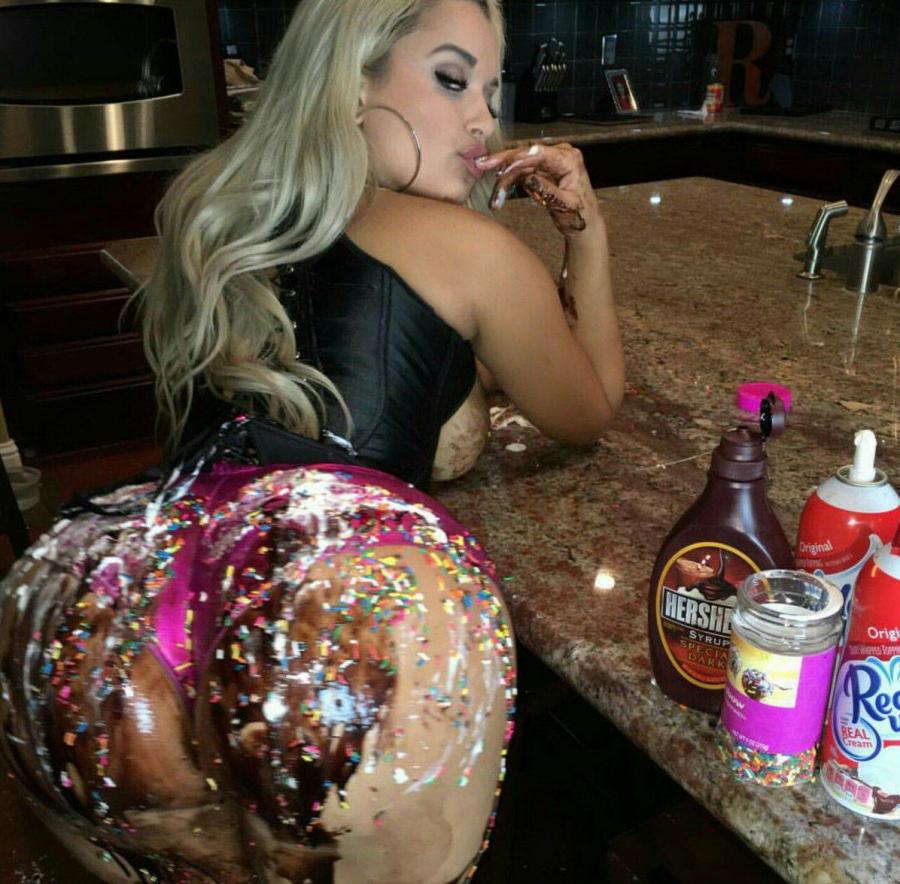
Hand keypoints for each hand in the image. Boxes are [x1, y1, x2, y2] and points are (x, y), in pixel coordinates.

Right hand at [475, 142, 600, 236]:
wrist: (583, 222)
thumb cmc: (579, 215)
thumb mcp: (565, 205)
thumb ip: (548, 191)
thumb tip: (529, 179)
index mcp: (568, 159)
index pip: (540, 154)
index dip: (519, 158)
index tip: (502, 165)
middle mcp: (558, 154)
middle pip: (525, 154)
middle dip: (503, 163)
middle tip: (482, 164)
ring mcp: (548, 161)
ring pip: (519, 164)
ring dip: (503, 179)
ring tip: (494, 198)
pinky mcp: (539, 169)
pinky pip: (519, 172)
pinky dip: (508, 183)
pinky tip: (498, 195)